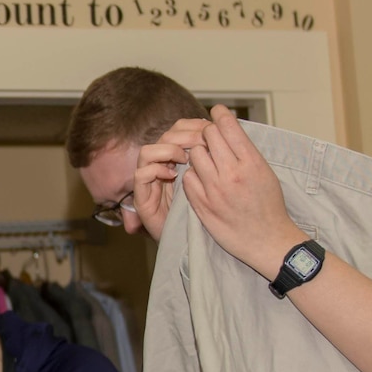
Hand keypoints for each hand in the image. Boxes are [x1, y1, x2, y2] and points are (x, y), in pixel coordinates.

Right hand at [132, 117, 212, 239]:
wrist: (199, 247)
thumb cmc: (216, 216)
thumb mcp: (221, 183)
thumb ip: (220, 161)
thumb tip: (230, 134)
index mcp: (181, 160)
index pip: (179, 129)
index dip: (193, 125)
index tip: (211, 129)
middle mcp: (163, 168)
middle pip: (164, 136)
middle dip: (182, 135)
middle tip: (200, 142)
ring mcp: (150, 183)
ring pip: (147, 151)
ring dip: (166, 150)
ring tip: (183, 158)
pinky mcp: (143, 200)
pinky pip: (141, 175)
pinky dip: (155, 169)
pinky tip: (172, 174)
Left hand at [180, 107, 306, 279]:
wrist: (267, 240)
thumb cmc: (269, 206)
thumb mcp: (265, 172)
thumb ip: (247, 152)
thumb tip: (230, 130)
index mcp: (251, 162)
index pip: (228, 127)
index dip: (220, 114)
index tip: (216, 111)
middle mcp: (231, 173)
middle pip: (207, 136)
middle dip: (208, 135)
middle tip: (212, 140)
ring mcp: (214, 189)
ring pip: (194, 155)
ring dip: (198, 155)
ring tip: (207, 162)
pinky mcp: (202, 204)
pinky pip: (188, 178)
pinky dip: (192, 176)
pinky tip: (202, 180)